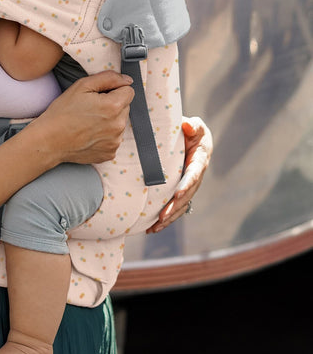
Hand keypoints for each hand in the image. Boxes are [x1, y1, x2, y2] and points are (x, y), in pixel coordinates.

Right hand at [35, 70, 133, 166]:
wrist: (49, 140)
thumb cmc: (63, 112)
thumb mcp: (82, 86)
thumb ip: (108, 78)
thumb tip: (127, 80)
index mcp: (113, 106)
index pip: (128, 91)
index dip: (113, 90)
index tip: (99, 95)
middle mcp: (118, 126)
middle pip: (125, 107)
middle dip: (112, 105)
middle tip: (91, 108)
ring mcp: (115, 142)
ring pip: (120, 123)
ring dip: (110, 120)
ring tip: (89, 122)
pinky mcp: (110, 153)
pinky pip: (114, 138)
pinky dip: (105, 135)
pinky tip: (90, 134)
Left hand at [147, 117, 212, 232]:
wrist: (191, 137)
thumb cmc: (192, 130)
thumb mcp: (195, 125)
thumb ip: (193, 125)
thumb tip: (187, 125)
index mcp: (200, 160)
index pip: (194, 173)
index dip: (187, 184)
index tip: (178, 194)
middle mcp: (196, 176)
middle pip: (187, 195)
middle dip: (175, 206)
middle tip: (162, 216)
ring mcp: (189, 185)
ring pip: (182, 205)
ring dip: (169, 217)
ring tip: (155, 227)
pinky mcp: (181, 191)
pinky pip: (175, 207)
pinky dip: (166, 218)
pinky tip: (152, 229)